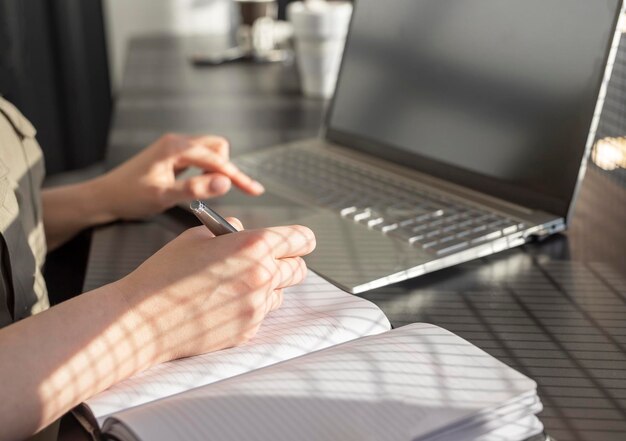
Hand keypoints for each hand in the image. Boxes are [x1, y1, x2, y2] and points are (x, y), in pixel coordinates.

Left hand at [95, 133, 263, 220]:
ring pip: (209, 153)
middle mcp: (177, 143)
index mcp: (176, 148)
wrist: (104, 198)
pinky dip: (206, 172)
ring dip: (217, 170)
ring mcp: (174, 149)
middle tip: (236, 192)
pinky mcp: (172, 158)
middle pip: (217, 148)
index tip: (255, 190)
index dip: (238, 177)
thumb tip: (225, 183)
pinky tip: (200, 186)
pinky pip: (199, 159)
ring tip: (211, 192)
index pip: (217, 160)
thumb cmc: (128, 197)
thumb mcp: (164, 196)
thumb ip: (196, 189)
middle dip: (228, 169)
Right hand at [116, 220, 315, 360]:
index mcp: (254, 246)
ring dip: (267, 287)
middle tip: (265, 261)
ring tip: (234, 284)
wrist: (142, 319)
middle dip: (286, 263)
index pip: (302, 239)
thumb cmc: (164, 273)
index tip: (294, 242)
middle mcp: (262, 276)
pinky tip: (221, 304)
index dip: (299, 239)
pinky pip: (261, 314)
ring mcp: (257, 307)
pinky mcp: (248, 330)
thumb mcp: (196, 237)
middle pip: (300, 269)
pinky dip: (250, 307)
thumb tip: (243, 229)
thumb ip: (230, 231)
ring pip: (281, 293)